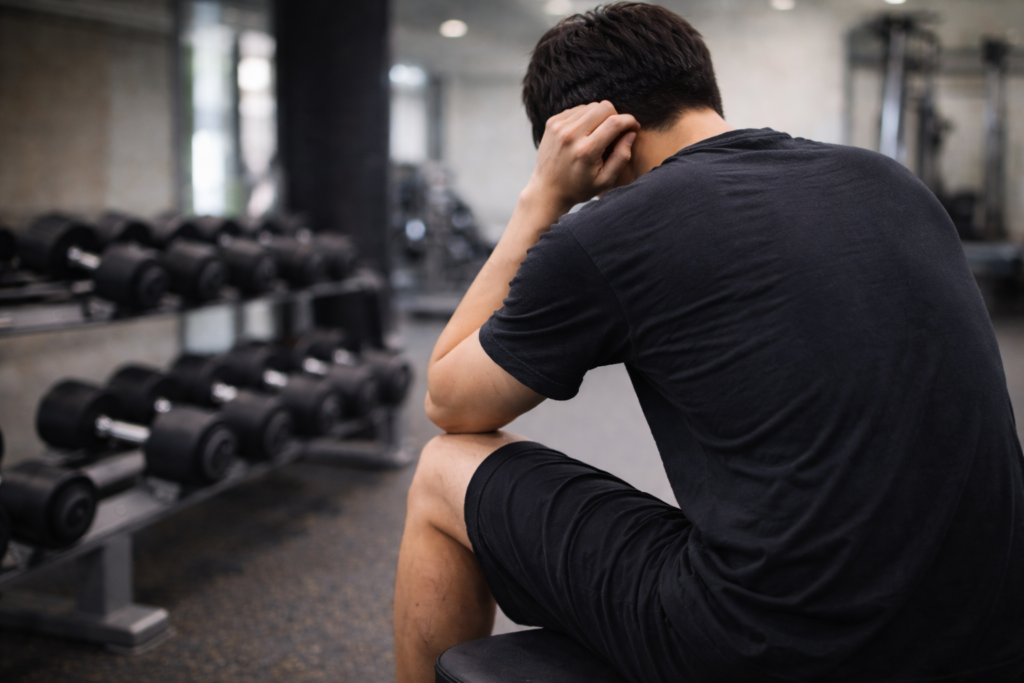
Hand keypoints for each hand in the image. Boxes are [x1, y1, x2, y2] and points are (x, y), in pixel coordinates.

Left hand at [524, 101, 638, 214]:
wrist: (547, 190)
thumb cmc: (579, 188)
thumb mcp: (605, 180)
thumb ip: (622, 157)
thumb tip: (631, 133)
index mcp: (586, 151)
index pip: (614, 122)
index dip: (629, 121)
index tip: (634, 127)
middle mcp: (571, 135)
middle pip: (604, 108)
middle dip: (616, 116)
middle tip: (616, 132)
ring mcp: (559, 127)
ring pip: (591, 106)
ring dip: (600, 117)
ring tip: (598, 135)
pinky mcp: (552, 122)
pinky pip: (578, 109)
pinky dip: (586, 117)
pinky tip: (585, 133)